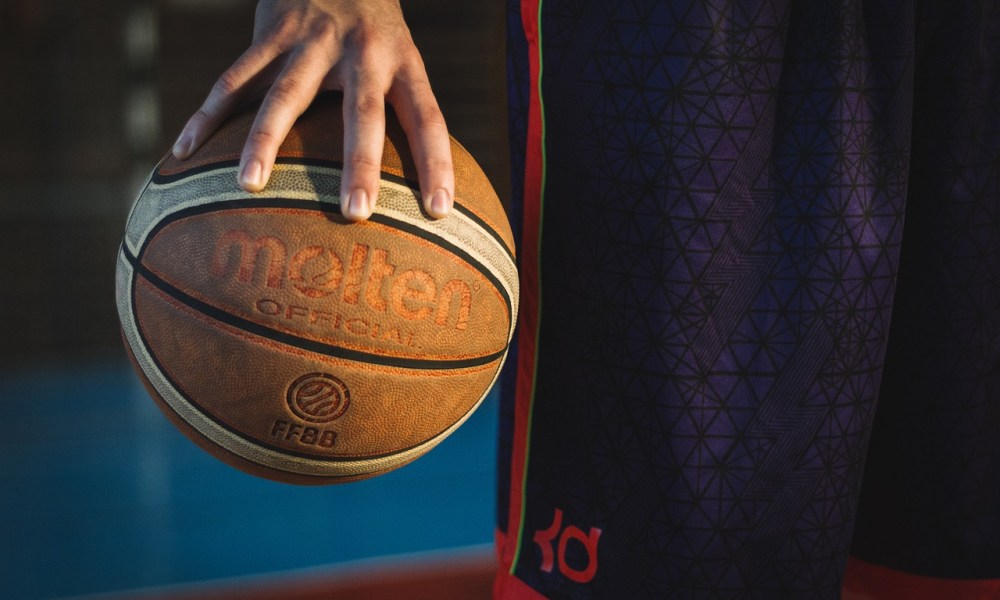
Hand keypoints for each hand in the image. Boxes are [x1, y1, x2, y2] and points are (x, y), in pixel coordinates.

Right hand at [171, 0, 453, 221]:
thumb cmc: (372, 31)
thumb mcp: (400, 57)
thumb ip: (402, 111)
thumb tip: (416, 187)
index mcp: (401, 61)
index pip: (427, 117)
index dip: (437, 162)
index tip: (440, 211)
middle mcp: (361, 50)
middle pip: (362, 112)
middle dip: (360, 163)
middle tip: (356, 212)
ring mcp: (312, 40)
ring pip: (285, 94)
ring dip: (265, 140)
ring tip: (249, 184)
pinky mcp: (269, 33)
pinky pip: (233, 80)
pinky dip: (207, 116)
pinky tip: (185, 153)